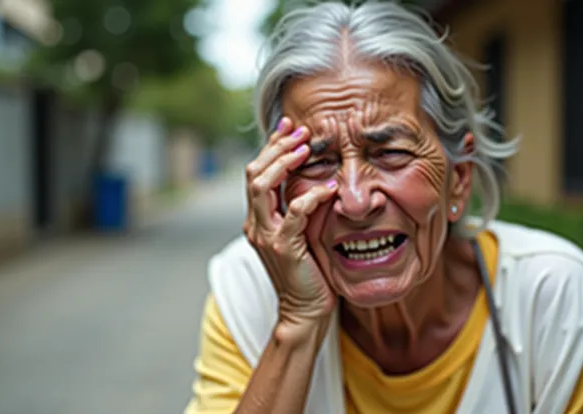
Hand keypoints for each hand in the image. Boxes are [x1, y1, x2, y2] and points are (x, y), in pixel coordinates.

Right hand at [243, 117, 338, 328]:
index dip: (271, 146)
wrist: (304, 310)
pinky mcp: (283, 248)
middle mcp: (256, 224)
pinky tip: (328, 188)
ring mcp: (266, 235)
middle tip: (300, 131)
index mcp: (258, 218)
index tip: (290, 126)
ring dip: (284, 163)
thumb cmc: (308, 272)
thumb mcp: (300, 234)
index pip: (256, 173)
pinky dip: (311, 196)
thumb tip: (317, 176)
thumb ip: (299, 209)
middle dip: (276, 147)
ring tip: (306, 149)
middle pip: (253, 173)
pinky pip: (294, 213)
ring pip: (261, 187)